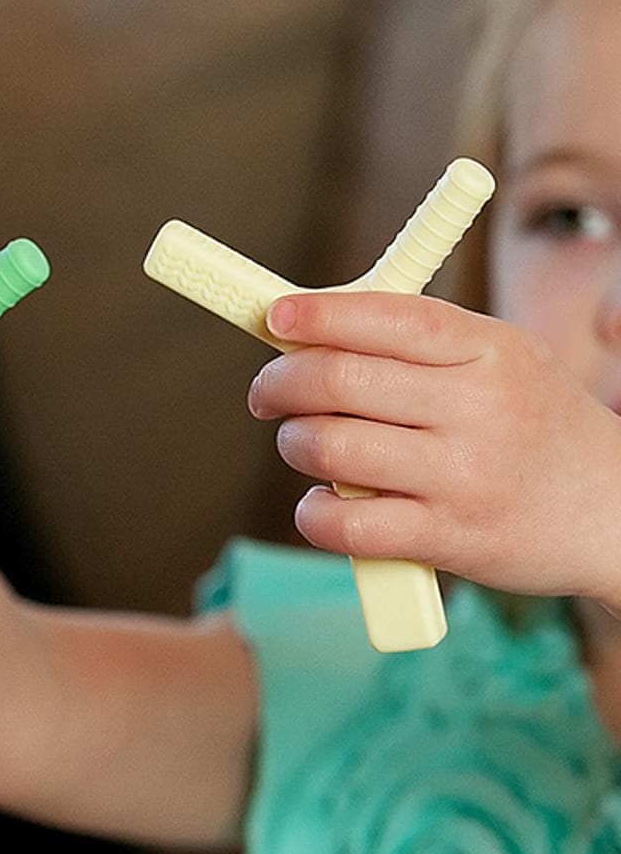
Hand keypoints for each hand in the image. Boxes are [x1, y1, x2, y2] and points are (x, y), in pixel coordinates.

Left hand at [246, 292, 620, 605]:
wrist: (612, 512)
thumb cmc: (534, 428)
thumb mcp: (501, 362)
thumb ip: (421, 346)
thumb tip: (315, 334)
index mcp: (487, 349)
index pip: (383, 315)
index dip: (316, 314)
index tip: (276, 319)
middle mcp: (475, 407)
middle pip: (337, 379)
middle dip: (279, 383)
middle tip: (268, 394)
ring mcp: (461, 476)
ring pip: (328, 447)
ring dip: (294, 445)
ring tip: (303, 445)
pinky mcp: (446, 538)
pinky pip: (344, 524)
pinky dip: (313, 513)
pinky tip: (322, 504)